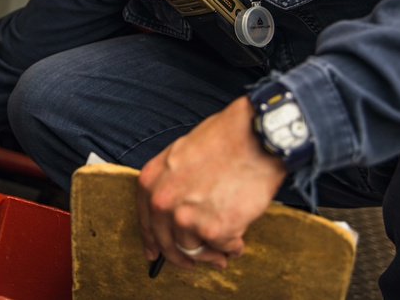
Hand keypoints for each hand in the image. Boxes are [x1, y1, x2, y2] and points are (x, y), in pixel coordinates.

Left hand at [136, 96, 286, 269]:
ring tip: (226, 244)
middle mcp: (163, 202)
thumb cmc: (223, 140)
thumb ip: (171, 184)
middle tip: (193, 262)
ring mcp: (187, 218)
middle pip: (168, 243)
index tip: (154, 253)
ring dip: (212, 251)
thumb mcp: (180, 155)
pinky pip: (224, 248)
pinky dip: (234, 247)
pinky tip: (240, 237)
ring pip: (196, 249)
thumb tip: (175, 214)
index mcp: (151, 182)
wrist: (253, 137)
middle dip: (182, 256)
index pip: (146, 223)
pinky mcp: (215, 230)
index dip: (152, 241)